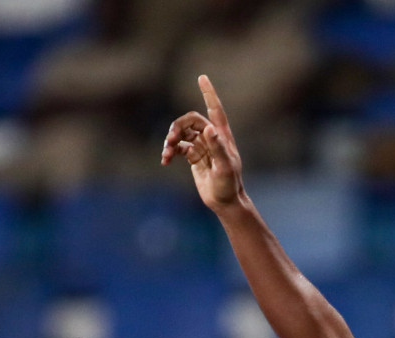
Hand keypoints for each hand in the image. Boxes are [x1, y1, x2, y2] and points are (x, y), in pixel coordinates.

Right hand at [162, 75, 243, 210]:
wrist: (224, 202)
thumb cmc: (229, 185)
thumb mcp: (224, 167)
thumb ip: (217, 147)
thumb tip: (208, 128)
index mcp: (222, 136)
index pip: (215, 110)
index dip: (208, 93)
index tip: (202, 77)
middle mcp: (211, 138)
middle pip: (190, 121)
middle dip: (178, 127)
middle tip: (171, 139)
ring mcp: (202, 146)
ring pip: (181, 133)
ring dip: (171, 140)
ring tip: (167, 153)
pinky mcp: (194, 157)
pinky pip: (178, 147)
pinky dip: (170, 151)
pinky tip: (166, 161)